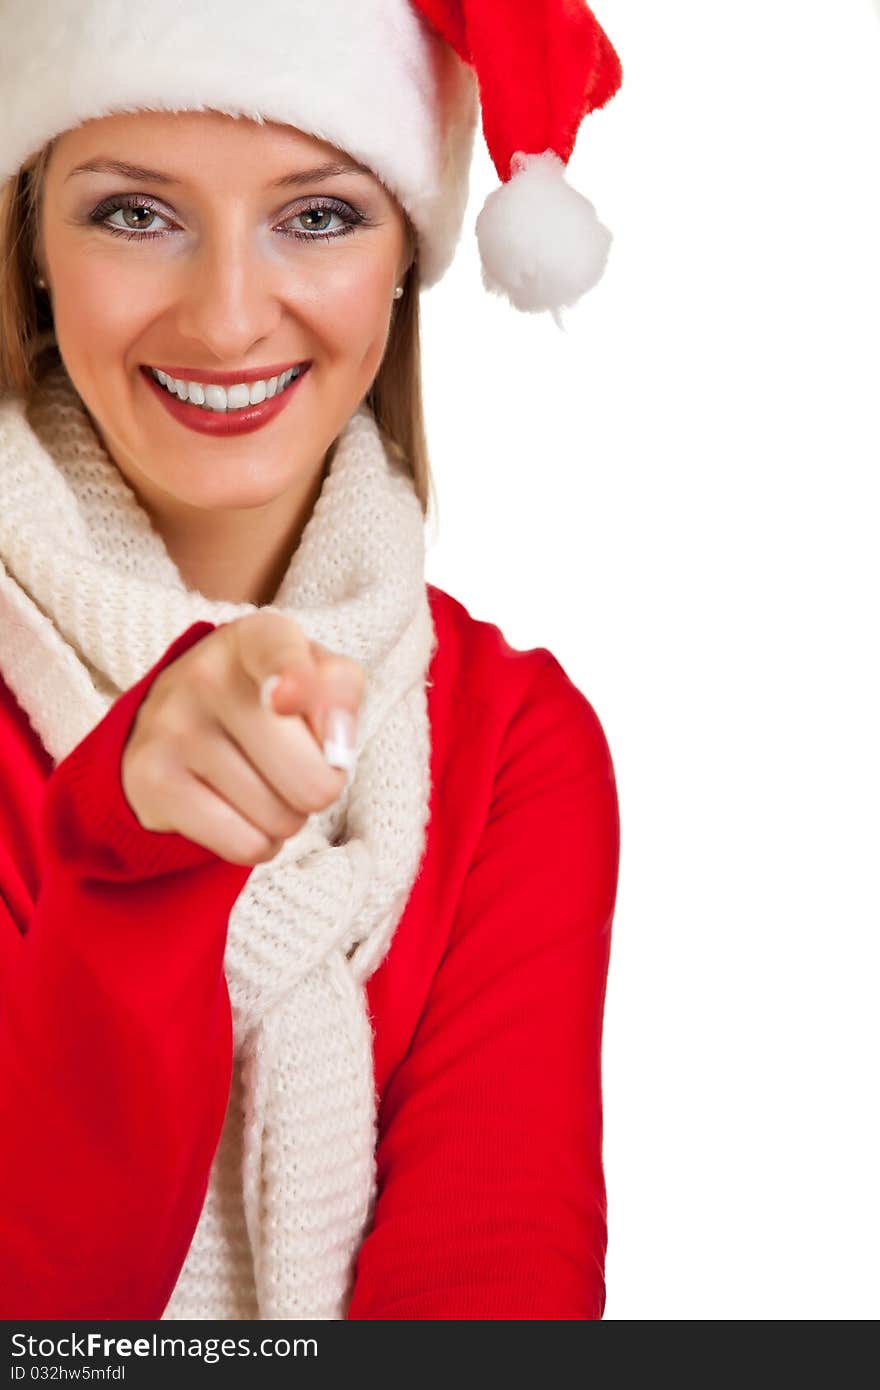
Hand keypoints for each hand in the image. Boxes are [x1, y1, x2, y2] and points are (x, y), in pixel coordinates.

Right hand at [121, 610, 364, 865]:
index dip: (291, 679)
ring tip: (264, 785)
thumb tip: (336, 744)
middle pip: (308, 774)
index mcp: (256, 638)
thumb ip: (341, 692)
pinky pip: (245, 844)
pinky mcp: (151, 781)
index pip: (277, 652)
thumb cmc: (268, 697)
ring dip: (288, 816)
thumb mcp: (315, 676)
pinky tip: (242, 815)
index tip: (285, 700)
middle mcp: (206, 674)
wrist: (175, 722)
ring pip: (280, 816)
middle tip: (301, 769)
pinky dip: (260, 843)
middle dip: (322, 788)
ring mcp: (172, 728)